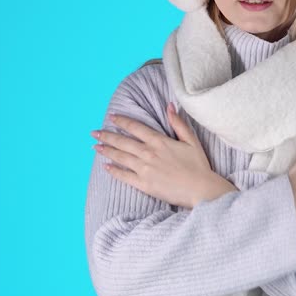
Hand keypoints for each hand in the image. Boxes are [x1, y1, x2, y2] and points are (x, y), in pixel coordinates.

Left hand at [91, 103, 235, 209]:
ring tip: (95, 147)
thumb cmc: (198, 166)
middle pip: (123, 142)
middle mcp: (148, 153)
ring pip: (120, 157)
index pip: (136, 128)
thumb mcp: (191, 140)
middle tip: (94, 132)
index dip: (122, 121)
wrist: (201, 189)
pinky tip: (106, 167)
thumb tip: (169, 106)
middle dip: (107, 136)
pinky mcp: (144, 184)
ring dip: (106, 151)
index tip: (111, 117)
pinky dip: (114, 171)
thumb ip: (178, 123)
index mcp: (159, 142)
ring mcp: (144, 169)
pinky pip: (124, 176)